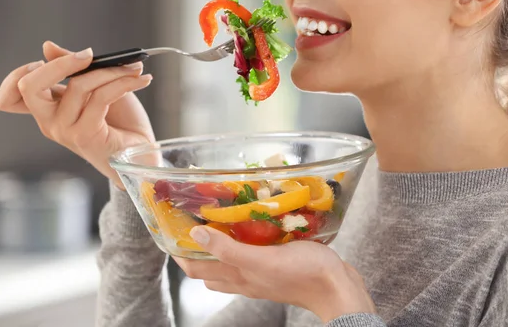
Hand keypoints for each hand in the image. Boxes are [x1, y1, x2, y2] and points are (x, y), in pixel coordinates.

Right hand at [0, 41, 154, 185]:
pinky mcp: (85, 135)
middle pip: (29, 86)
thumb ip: (73, 68)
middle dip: (61, 63)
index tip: (45, 59)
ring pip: (78, 85)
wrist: (141, 152)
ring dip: (112, 71)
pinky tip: (142, 80)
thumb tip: (47, 46)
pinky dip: (124, 82)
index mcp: (46, 109)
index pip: (9, 97)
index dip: (17, 75)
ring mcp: (64, 131)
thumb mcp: (96, 86)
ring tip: (135, 69)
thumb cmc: (120, 121)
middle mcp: (49, 122)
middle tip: (90, 54)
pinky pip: (101, 97)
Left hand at [174, 227, 376, 322]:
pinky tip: (250, 227)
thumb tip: (195, 235)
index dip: (179, 251)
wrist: (337, 288)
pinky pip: (249, 255)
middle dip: (195, 246)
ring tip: (214, 220)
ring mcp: (260, 274)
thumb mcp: (262, 259)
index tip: (171, 227)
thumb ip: (228, 250)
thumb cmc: (302, 274)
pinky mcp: (276, 266)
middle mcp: (243, 278)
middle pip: (208, 265)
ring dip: (217, 244)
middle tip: (190, 219)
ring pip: (228, 261)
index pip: (195, 268)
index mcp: (236, 276)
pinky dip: (241, 242)